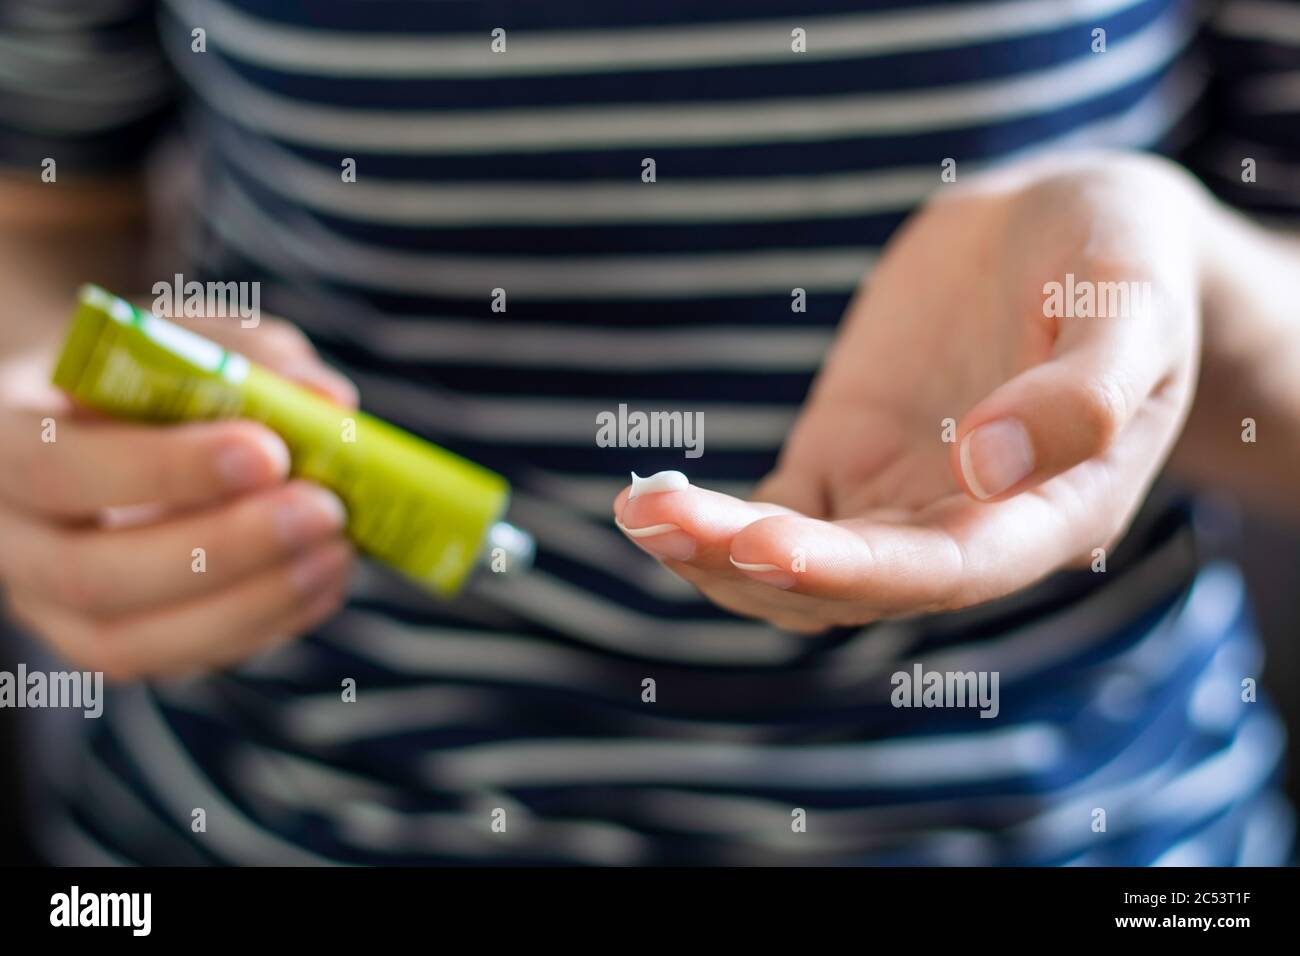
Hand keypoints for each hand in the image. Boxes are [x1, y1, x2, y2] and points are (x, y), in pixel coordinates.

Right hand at [0, 310, 357, 678]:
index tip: (268, 452)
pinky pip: (175, 660)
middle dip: (222, 550)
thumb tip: (330, 404)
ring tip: (338, 551)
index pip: (57, 468)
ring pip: (133, 641)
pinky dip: (262, 626)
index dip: (164, 469)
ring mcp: (53, 607)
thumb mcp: (183, 336)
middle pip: (93, 575)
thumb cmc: (143, 370)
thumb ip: (249, 358)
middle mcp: (13, 538)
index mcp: (5, 442)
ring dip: (254, 602)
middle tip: (324, 511)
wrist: (92, 421)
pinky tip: (324, 581)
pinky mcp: (109, 643)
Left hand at [615, 153, 1206, 632]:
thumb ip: (1080, 392)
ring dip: (717, 554)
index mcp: (1053, 512)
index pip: (949, 569)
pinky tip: (650, 502)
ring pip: (799, 567)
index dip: (855, 570)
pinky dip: (714, 521)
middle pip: (853, 584)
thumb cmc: (1122, 261)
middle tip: (659, 519)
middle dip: (752, 565)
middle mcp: (968, 526)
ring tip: (638, 512)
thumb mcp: (1128, 303)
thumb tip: (984, 468)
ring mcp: (898, 496)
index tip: (761, 542)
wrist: (1065, 227)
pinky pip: (773, 514)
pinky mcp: (845, 457)